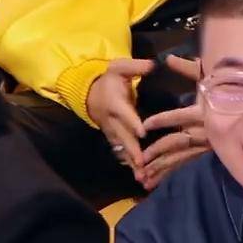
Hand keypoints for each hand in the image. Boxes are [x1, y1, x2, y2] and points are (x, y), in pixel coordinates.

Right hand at [85, 57, 152, 180]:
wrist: (89, 93)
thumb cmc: (109, 79)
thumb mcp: (119, 67)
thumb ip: (135, 66)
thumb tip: (153, 64)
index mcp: (115, 102)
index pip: (124, 113)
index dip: (132, 122)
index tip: (142, 132)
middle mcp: (112, 120)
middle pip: (123, 137)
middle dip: (133, 151)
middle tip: (143, 165)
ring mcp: (112, 132)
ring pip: (122, 149)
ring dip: (131, 164)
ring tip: (142, 178)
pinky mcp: (114, 139)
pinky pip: (121, 153)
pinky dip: (129, 165)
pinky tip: (141, 178)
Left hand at [139, 56, 207, 190]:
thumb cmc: (230, 91)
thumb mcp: (211, 78)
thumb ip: (189, 69)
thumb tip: (168, 59)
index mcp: (205, 112)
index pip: (181, 116)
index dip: (164, 120)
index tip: (146, 124)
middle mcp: (205, 131)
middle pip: (178, 143)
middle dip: (157, 152)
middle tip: (139, 159)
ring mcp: (206, 145)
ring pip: (180, 159)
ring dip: (161, 169)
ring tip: (142, 177)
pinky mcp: (205, 153)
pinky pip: (185, 165)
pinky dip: (170, 173)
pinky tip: (156, 181)